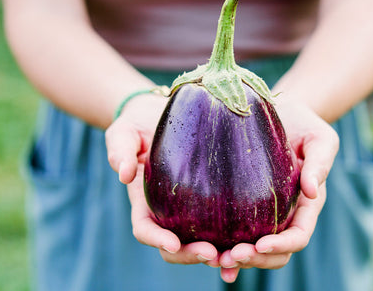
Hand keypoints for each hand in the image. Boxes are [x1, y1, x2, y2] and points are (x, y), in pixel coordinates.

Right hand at [105, 93, 219, 265]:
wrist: (158, 117)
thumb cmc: (138, 126)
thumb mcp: (124, 134)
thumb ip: (120, 151)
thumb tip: (124, 175)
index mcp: (143, 203)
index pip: (145, 229)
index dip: (157, 240)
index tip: (172, 244)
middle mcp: (166, 212)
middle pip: (175, 246)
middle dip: (191, 255)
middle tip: (213, 255)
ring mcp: (188, 209)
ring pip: (200, 241)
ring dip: (216, 253)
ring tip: (236, 255)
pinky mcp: (209, 200)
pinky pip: (221, 224)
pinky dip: (233, 237)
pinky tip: (252, 239)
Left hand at [217, 101, 338, 282]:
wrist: (283, 114)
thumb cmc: (305, 125)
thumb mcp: (320, 139)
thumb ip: (320, 163)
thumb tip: (313, 191)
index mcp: (307, 204)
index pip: (298, 235)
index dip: (282, 245)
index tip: (261, 245)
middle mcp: (286, 215)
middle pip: (276, 252)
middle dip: (257, 259)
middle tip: (233, 257)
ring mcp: (265, 213)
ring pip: (256, 250)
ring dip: (240, 260)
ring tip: (219, 260)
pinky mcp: (245, 205)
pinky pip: (237, 233)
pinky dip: (226, 249)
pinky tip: (211, 256)